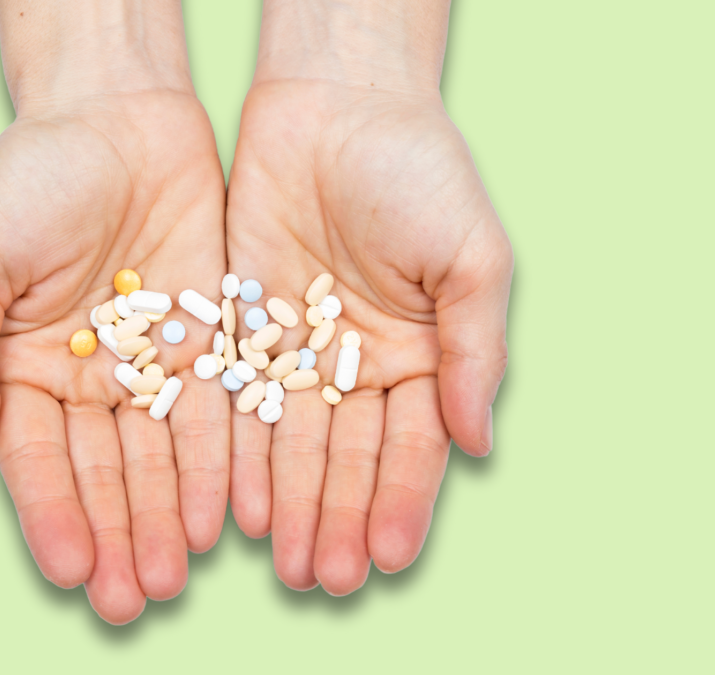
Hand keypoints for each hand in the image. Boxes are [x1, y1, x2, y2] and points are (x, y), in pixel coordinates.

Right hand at [0, 2, 228, 623]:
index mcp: (26, 368)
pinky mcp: (208, 341)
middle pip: (103, 474)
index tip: (73, 569)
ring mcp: (150, 364)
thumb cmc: (34, 180)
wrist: (117, 118)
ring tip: (174, 578)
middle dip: (116, 537)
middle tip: (130, 601)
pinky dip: (215, 465)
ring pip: (159, 458)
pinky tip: (222, 517)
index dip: (54, 515)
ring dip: (166, 520)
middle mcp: (89, 379)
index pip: (39, 459)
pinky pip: (214, 413)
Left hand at [225, 0, 512, 594]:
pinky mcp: (241, 323)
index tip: (387, 557)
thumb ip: (474, 353)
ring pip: (291, 442)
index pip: (409, 445)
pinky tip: (240, 502)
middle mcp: (355, 362)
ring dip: (290, 504)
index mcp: (419, 353)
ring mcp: (295, 347)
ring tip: (285, 563)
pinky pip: (237, 399)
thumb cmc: (420, 170)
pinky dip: (241, 452)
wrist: (338, 102)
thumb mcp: (471, 259)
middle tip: (324, 578)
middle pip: (346, 456)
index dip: (400, 502)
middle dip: (337, 517)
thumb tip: (477, 445)